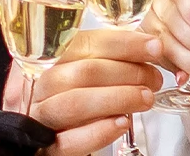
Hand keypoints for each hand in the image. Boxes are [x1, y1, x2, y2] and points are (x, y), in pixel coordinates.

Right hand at [28, 29, 163, 155]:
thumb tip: (146, 48)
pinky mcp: (44, 149)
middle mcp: (35, 88)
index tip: (153, 47)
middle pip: (82, 72)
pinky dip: (99, 132)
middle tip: (153, 79)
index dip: (123, 44)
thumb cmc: (66, 99)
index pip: (83, 44)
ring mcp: (37, 119)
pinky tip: (122, 123)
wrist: (40, 140)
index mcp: (43, 62)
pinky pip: (68, 142)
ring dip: (119, 98)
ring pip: (75, 104)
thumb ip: (100, 59)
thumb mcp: (75, 74)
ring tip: (145, 99)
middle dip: (128, 72)